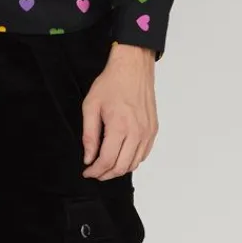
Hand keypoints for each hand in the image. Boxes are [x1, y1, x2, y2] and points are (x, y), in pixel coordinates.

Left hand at [82, 44, 158, 179]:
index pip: (107, 160)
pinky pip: (144, 154)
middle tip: (95, 172)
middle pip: (122, 167)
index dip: (95, 171)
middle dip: (106, 174)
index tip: (87, 172)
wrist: (133, 68)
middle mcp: (137, 132)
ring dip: (119, 169)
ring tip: (106, 167)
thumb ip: (89, 135)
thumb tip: (89, 157)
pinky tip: (121, 157)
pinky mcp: (153, 129)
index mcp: (120, 126)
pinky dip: (132, 160)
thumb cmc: (111, 83)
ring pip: (135, 163)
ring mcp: (148, 132)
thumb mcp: (91, 107)